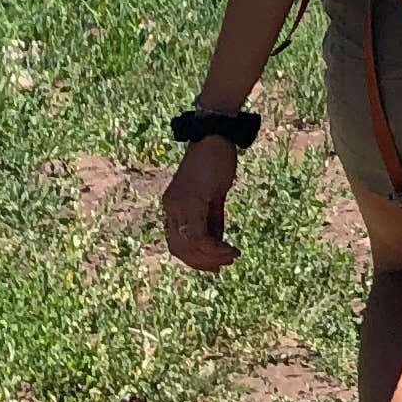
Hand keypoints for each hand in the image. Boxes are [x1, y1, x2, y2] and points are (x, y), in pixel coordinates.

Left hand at [160, 130, 242, 269]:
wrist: (216, 135)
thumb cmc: (216, 161)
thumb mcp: (214, 196)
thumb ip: (212, 221)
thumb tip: (218, 245)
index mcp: (172, 206)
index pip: (176, 243)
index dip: (194, 259)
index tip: (215, 265)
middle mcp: (170, 207)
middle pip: (180, 249)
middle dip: (202, 263)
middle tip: (224, 264)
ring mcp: (179, 205)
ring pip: (189, 246)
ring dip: (212, 257)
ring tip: (232, 256)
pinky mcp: (191, 201)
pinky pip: (199, 236)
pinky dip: (215, 249)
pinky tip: (231, 249)